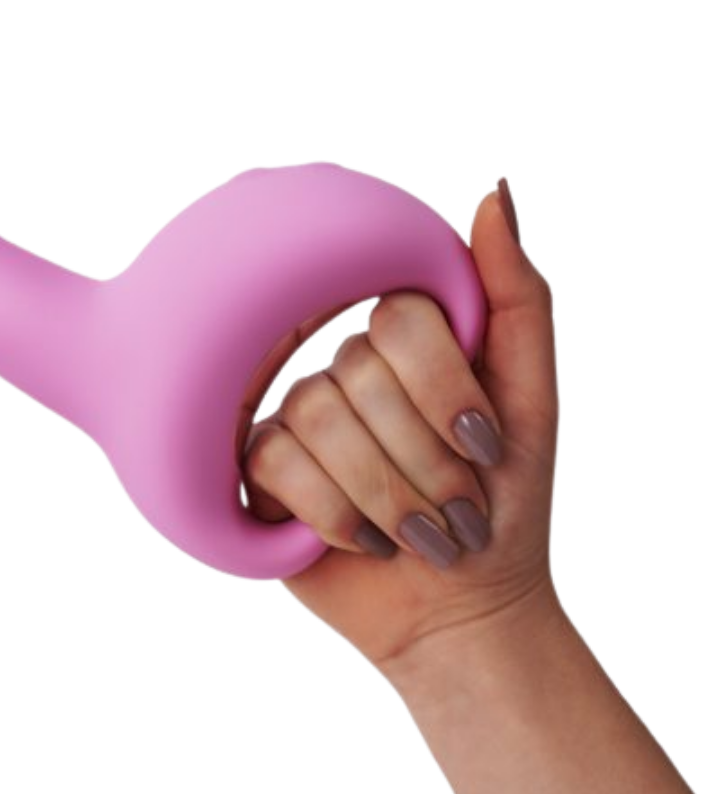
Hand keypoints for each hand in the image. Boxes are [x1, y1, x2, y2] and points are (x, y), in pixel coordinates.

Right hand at [238, 181, 558, 673]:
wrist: (463, 605)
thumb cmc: (505, 500)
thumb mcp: (530, 395)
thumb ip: (517, 293)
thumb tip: (495, 188)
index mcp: (406, 341)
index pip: (401, 316)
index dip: (445, 388)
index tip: (485, 445)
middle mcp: (345, 366)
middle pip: (359, 372)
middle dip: (425, 459)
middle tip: (458, 511)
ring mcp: (298, 411)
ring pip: (317, 415)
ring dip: (386, 493)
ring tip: (418, 533)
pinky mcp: (262, 463)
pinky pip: (280, 461)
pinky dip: (336, 514)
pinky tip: (363, 540)